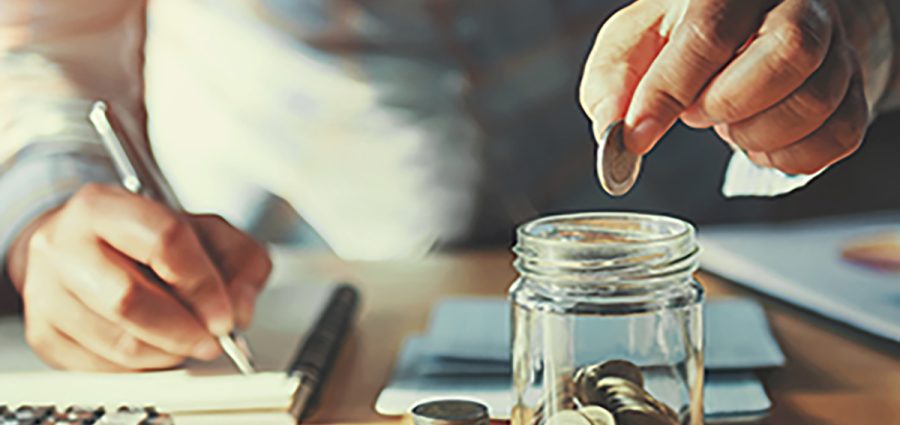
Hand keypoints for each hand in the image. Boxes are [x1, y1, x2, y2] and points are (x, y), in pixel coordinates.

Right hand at [6, 184, 271, 370]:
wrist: (83, 246)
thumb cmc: (146, 239)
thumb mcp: (206, 232)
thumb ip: (240, 260)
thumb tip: (239, 309)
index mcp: (104, 205)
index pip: (163, 241)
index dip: (202, 285)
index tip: (225, 315)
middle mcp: (63, 244)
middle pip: (129, 299)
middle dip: (183, 329)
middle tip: (211, 339)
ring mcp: (45, 290)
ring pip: (117, 342)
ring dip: (167, 351)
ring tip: (187, 340)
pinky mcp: (43, 331)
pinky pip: (102, 366)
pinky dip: (142, 365)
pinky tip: (157, 346)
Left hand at [580, 0, 889, 174]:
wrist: (756, 24)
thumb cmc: (687, 34)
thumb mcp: (637, 43)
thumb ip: (614, 83)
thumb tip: (614, 131)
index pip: (708, 31)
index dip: (668, 91)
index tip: (637, 135)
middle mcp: (796, 3)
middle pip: (789, 52)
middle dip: (727, 102)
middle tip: (697, 113)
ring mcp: (835, 44)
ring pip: (817, 99)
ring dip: (756, 133)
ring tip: (727, 122)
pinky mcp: (854, 87)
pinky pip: (837, 136)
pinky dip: (787, 156)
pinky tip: (758, 138)